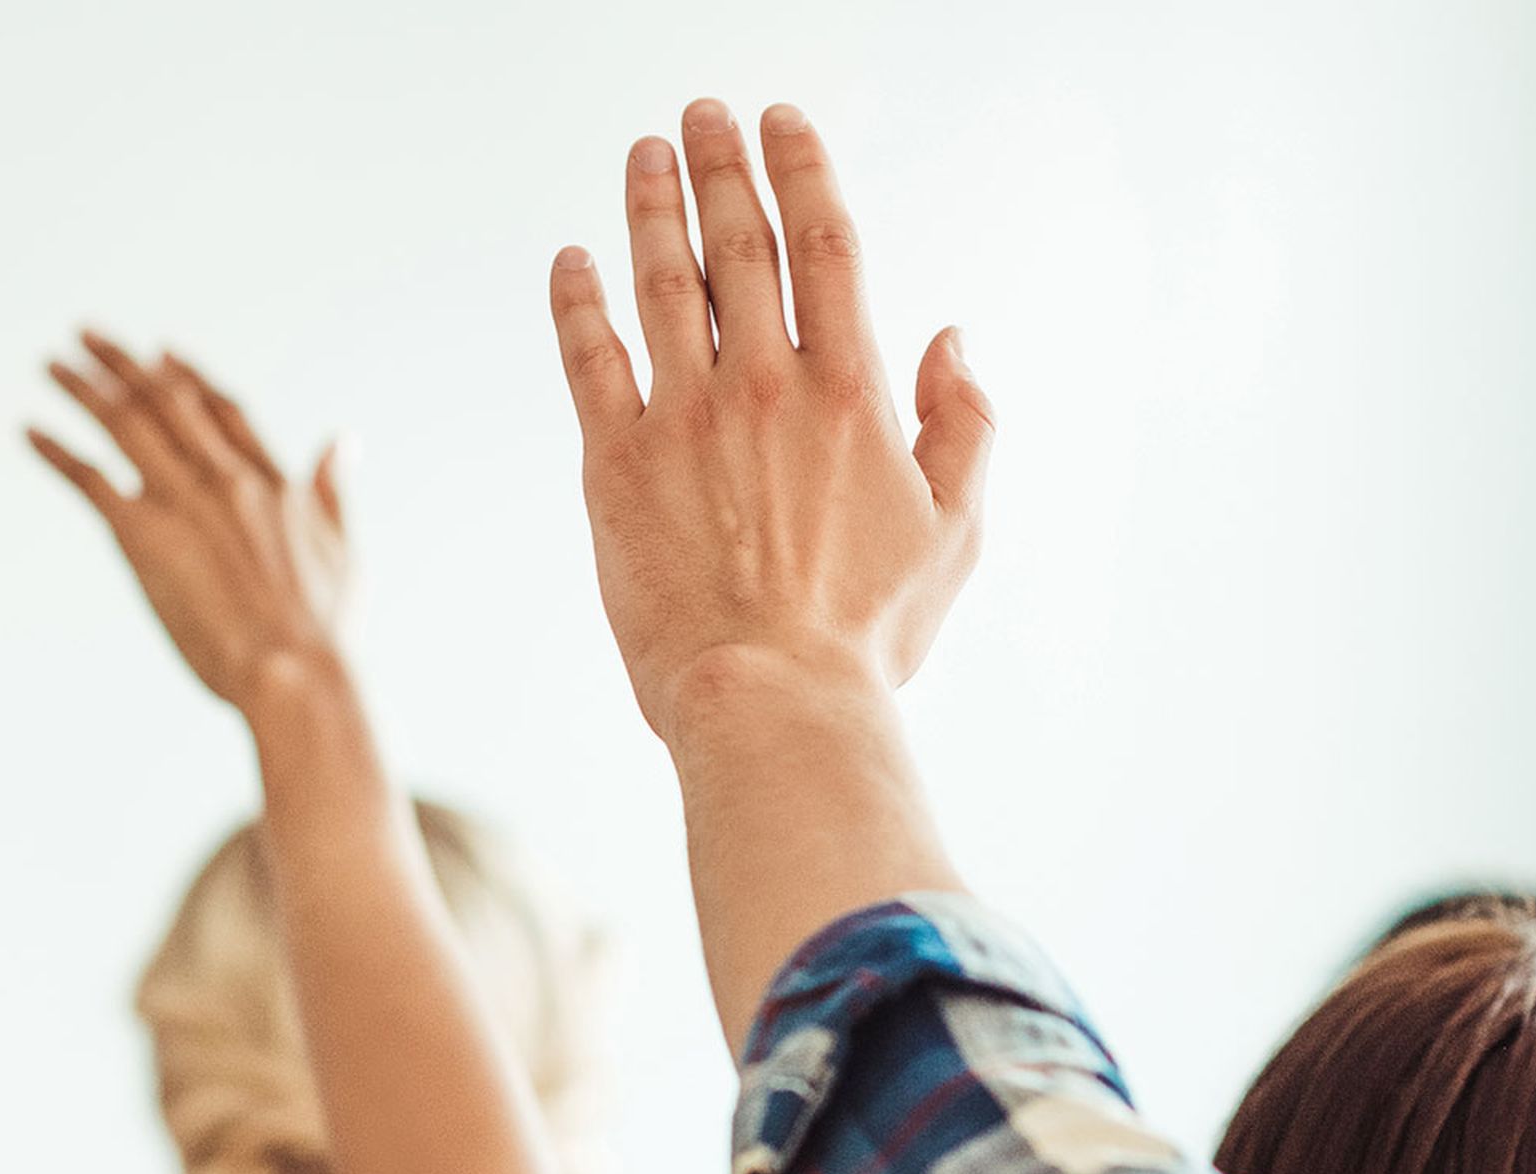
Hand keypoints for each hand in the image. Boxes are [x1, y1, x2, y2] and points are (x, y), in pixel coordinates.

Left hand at [31, 334, 350, 716]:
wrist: (294, 670)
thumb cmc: (323, 629)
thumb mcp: (342, 548)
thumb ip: (334, 489)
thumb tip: (341, 440)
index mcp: (272, 480)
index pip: (221, 410)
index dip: (188, 377)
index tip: (161, 354)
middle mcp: (225, 476)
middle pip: (166, 400)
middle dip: (123, 364)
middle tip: (86, 335)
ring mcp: (185, 500)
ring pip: (125, 423)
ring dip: (83, 389)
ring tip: (52, 364)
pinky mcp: (144, 533)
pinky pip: (91, 478)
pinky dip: (58, 451)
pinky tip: (30, 431)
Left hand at [550, 101, 991, 729]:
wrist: (770, 696)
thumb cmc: (865, 632)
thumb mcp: (954, 530)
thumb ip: (963, 424)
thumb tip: (952, 336)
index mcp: (850, 390)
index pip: (824, 243)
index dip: (801, 168)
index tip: (781, 121)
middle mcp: (764, 384)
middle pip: (738, 242)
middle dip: (720, 164)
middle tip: (702, 115)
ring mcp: (683, 417)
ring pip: (660, 280)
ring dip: (649, 205)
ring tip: (644, 154)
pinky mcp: (615, 462)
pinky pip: (589, 357)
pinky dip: (577, 299)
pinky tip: (572, 259)